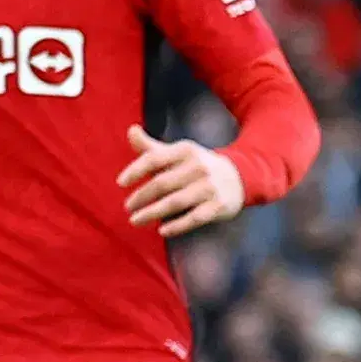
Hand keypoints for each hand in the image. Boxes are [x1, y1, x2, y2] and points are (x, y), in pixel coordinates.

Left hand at [119, 125, 243, 236]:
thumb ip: (152, 147)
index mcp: (185, 150)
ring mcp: (209, 187)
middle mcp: (198, 167)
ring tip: (135, 220)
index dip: (135, 170)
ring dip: (152, 213)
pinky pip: (193, 218)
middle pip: (162, 183)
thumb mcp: (179, 152)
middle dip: (141, 197)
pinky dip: (177, 225)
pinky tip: (162, 230)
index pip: (154, 159)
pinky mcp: (218, 206)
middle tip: (128, 207)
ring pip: (174, 203)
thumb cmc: (198, 165)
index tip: (120, 183)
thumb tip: (130, 131)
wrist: (240, 176)